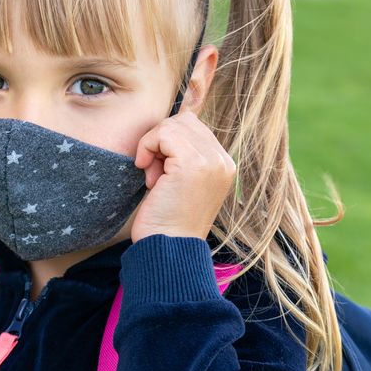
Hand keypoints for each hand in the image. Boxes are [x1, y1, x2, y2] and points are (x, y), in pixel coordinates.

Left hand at [130, 111, 235, 243]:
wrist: (169, 249)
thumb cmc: (166, 221)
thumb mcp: (179, 183)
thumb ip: (181, 157)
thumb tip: (164, 129)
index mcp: (223, 164)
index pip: (193, 127)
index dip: (168, 144)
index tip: (160, 173)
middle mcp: (223, 160)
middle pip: (183, 121)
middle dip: (160, 143)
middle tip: (155, 175)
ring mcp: (211, 160)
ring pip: (172, 125)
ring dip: (153, 148)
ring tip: (154, 179)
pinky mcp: (193, 163)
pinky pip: (163, 133)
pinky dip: (147, 148)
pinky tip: (148, 176)